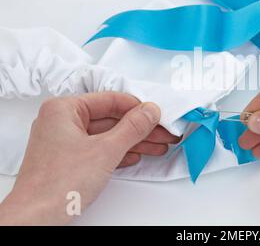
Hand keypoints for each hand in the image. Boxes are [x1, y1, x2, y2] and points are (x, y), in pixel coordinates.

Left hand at [0, 92, 178, 224]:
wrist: (36, 220)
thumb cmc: (57, 186)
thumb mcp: (105, 150)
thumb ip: (132, 128)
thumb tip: (150, 111)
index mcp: (64, 110)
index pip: (110, 100)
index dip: (137, 108)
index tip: (156, 115)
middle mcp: (62, 122)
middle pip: (110, 119)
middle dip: (140, 128)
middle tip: (162, 133)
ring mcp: (65, 142)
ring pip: (107, 136)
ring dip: (134, 142)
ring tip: (157, 146)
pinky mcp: (69, 160)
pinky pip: (100, 150)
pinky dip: (119, 153)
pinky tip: (135, 156)